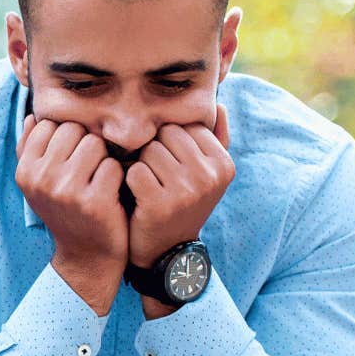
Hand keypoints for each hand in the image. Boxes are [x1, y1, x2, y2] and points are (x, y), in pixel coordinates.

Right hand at [17, 115, 128, 310]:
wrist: (86, 255)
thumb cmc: (65, 211)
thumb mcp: (40, 183)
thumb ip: (31, 149)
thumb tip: (31, 117)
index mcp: (25, 172)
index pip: (49, 124)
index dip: (66, 138)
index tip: (69, 160)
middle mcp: (41, 180)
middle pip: (73, 129)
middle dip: (85, 145)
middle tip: (86, 171)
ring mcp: (66, 191)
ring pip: (94, 143)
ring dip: (102, 159)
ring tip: (98, 180)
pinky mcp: (93, 202)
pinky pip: (112, 165)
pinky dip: (117, 177)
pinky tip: (110, 194)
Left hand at [126, 105, 233, 269]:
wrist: (167, 252)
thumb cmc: (182, 203)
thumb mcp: (206, 175)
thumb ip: (215, 139)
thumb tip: (220, 103)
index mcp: (224, 164)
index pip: (185, 126)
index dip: (170, 143)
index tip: (172, 167)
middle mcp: (210, 176)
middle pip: (166, 134)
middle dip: (154, 151)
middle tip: (157, 178)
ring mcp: (187, 191)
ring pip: (148, 150)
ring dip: (141, 166)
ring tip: (149, 187)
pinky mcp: (160, 204)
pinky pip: (134, 171)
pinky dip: (130, 183)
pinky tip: (139, 198)